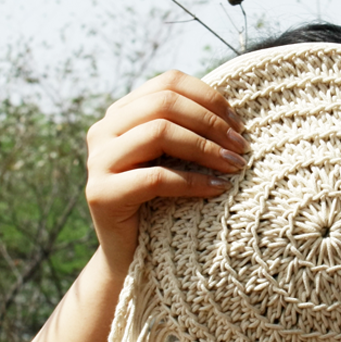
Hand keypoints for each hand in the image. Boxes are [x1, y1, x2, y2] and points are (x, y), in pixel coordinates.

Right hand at [85, 70, 247, 276]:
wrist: (130, 258)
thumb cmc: (162, 206)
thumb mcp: (174, 160)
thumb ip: (188, 131)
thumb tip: (237, 113)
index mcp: (121, 114)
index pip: (168, 83)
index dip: (208, 97)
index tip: (239, 123)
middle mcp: (103, 130)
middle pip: (165, 104)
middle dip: (211, 123)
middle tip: (242, 146)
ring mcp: (98, 161)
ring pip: (159, 133)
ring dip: (206, 149)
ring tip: (234, 165)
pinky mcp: (101, 193)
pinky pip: (156, 177)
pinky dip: (193, 181)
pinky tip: (218, 188)